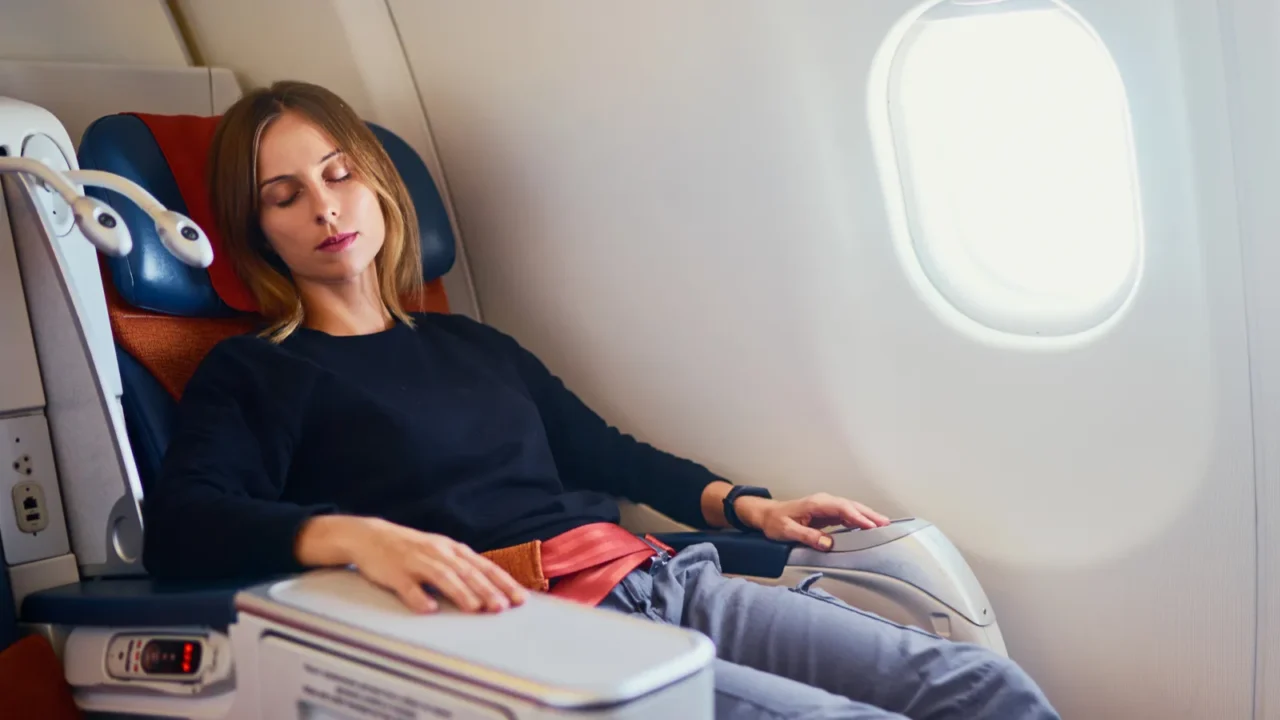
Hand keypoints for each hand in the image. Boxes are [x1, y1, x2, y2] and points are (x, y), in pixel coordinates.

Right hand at [296, 515, 527, 613]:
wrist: (369, 536)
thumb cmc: (412, 550)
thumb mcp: (441, 553)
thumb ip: (463, 569)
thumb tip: (494, 589)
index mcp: (452, 549)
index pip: (483, 566)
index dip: (502, 582)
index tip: (520, 598)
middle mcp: (438, 553)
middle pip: (466, 572)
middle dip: (486, 590)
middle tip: (502, 608)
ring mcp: (415, 561)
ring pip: (441, 577)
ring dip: (460, 592)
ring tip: (475, 608)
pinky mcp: (394, 572)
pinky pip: (407, 586)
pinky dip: (418, 597)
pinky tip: (429, 609)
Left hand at [735, 492, 890, 550]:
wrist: (766, 515)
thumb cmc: (775, 522)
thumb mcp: (787, 531)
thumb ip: (808, 536)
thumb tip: (828, 543)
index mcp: (816, 503)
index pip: (842, 508)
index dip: (857, 517)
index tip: (871, 526)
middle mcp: (824, 502)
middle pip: (851, 506)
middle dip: (869, 514)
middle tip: (887, 524)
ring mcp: (826, 506)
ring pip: (851, 509)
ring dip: (867, 516)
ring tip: (884, 525)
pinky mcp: (827, 513)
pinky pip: (847, 515)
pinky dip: (859, 519)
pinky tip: (869, 526)